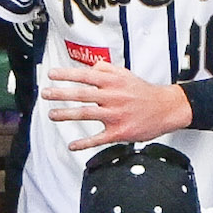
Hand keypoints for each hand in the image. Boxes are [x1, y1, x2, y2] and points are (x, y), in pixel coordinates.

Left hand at [43, 56, 194, 148]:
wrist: (166, 109)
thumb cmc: (144, 93)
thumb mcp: (126, 74)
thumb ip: (107, 69)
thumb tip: (90, 67)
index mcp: (113, 82)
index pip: (86, 75)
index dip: (67, 74)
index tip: (52, 75)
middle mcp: (113, 97)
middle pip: (82, 94)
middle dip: (61, 93)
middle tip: (45, 94)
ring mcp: (116, 115)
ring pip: (87, 114)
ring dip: (67, 114)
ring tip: (52, 114)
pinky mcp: (120, 132)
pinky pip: (99, 138)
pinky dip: (84, 143)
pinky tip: (72, 145)